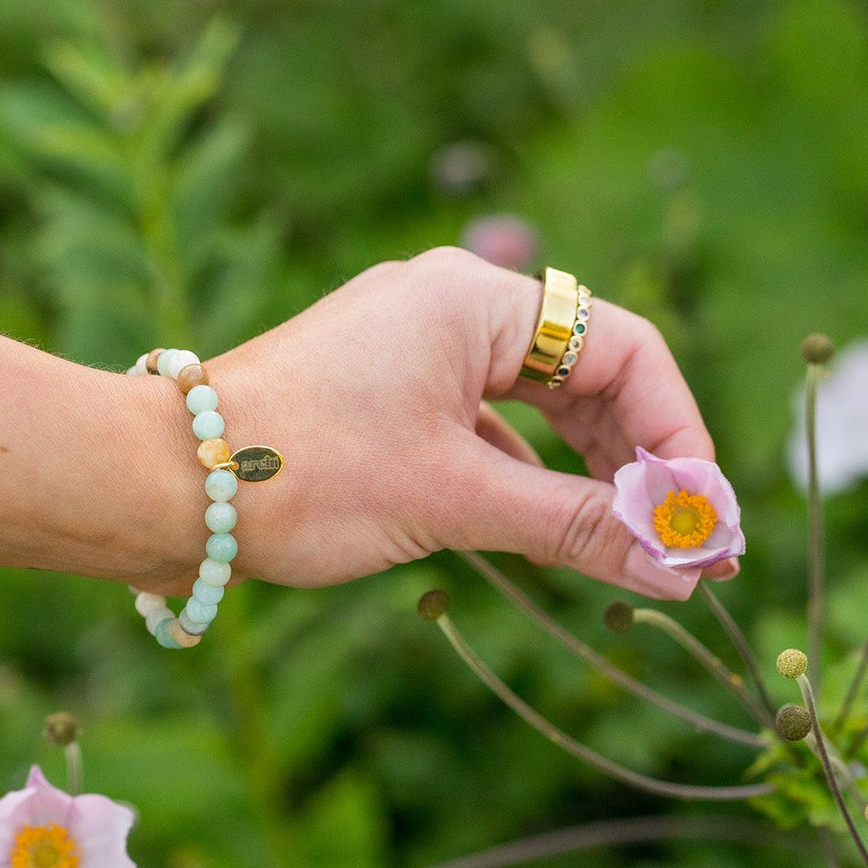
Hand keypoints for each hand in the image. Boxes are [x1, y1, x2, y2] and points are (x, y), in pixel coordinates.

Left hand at [212, 247, 733, 598]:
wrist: (162, 483)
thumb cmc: (303, 473)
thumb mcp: (454, 501)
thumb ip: (576, 527)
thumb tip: (682, 566)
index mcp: (473, 301)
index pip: (622, 348)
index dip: (678, 433)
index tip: (705, 515)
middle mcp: (447, 307)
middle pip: (584, 374)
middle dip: (636, 459)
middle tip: (683, 543)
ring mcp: (411, 348)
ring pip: (532, 406)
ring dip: (582, 473)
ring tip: (631, 544)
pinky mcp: (384, 391)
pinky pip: (479, 427)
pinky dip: (521, 475)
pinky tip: (550, 526)